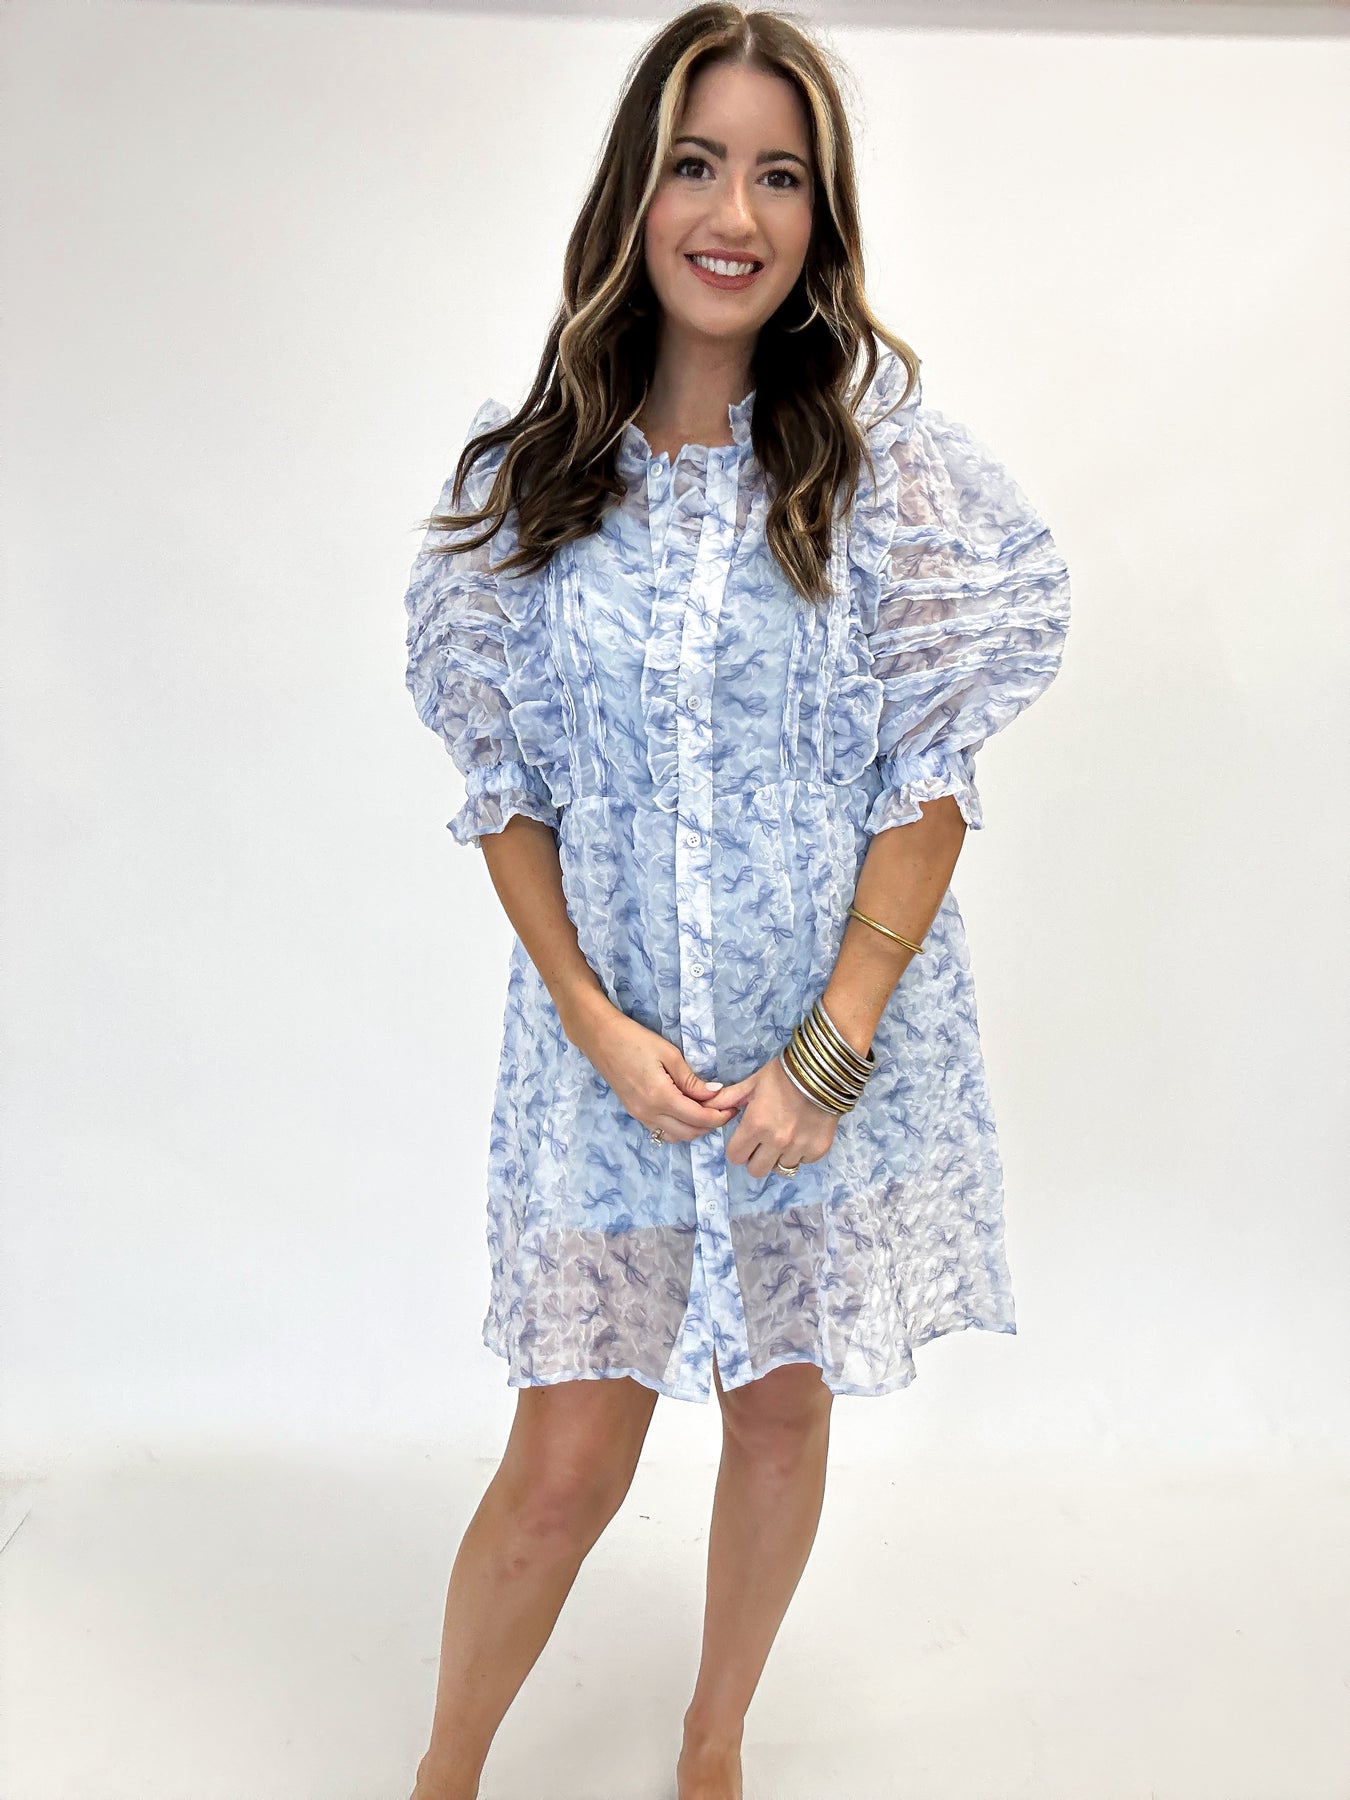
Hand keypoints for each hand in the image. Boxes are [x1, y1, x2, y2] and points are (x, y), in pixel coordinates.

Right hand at [576, 1007, 737, 1141]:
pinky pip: (660, 1131)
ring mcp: (639, 1115)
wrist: (601, 1038)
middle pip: (688, 1133)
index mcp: (660, 1097)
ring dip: (694, 1129)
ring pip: (674, 1136)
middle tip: (724, 1110)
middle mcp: (649, 1113)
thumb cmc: (635, 1040)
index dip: (719, 1117)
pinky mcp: (634, 1113)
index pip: (698, 1118)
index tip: (733, 1109)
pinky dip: (678, 1128)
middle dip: (710, 1125)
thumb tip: (715, 1093)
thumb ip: (692, 1079)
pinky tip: (686, 1112)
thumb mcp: (669, 1054)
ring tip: (706, 1111)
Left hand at [709, 1054, 839, 1179]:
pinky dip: (800, 1153)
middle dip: (756, 1158)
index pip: (735, 1156)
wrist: (824, 1070)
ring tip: (785, 1136)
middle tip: (763, 1142)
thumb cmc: (784, 1074)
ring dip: (779, 1156)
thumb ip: (728, 1098)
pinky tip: (802, 1135)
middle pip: (756, 1170)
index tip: (745, 1139)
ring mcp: (799, 1147)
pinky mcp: (818, 1149)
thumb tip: (706, 1105)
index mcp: (756, 1125)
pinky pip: (803, 1161)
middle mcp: (776, 1141)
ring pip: (780, 1168)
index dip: (738, 1148)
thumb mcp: (753, 1083)